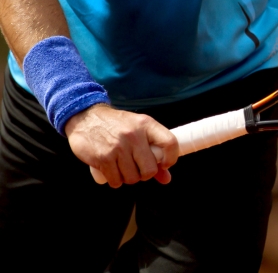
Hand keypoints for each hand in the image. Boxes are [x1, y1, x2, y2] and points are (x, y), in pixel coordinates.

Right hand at [64, 104, 178, 187]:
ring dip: (128, 178)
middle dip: (144, 174)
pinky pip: (116, 181)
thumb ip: (153, 152)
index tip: (163, 164)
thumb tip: (166, 179)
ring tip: (123, 168)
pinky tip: (112, 171)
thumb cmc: (117, 126)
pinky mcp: (103, 158)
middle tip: (138, 169)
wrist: (86, 117)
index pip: (170, 143)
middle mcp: (133, 135)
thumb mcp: (138, 130)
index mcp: (146, 124)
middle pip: (150, 170)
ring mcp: (118, 147)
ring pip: (133, 178)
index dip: (170, 159)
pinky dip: (115, 180)